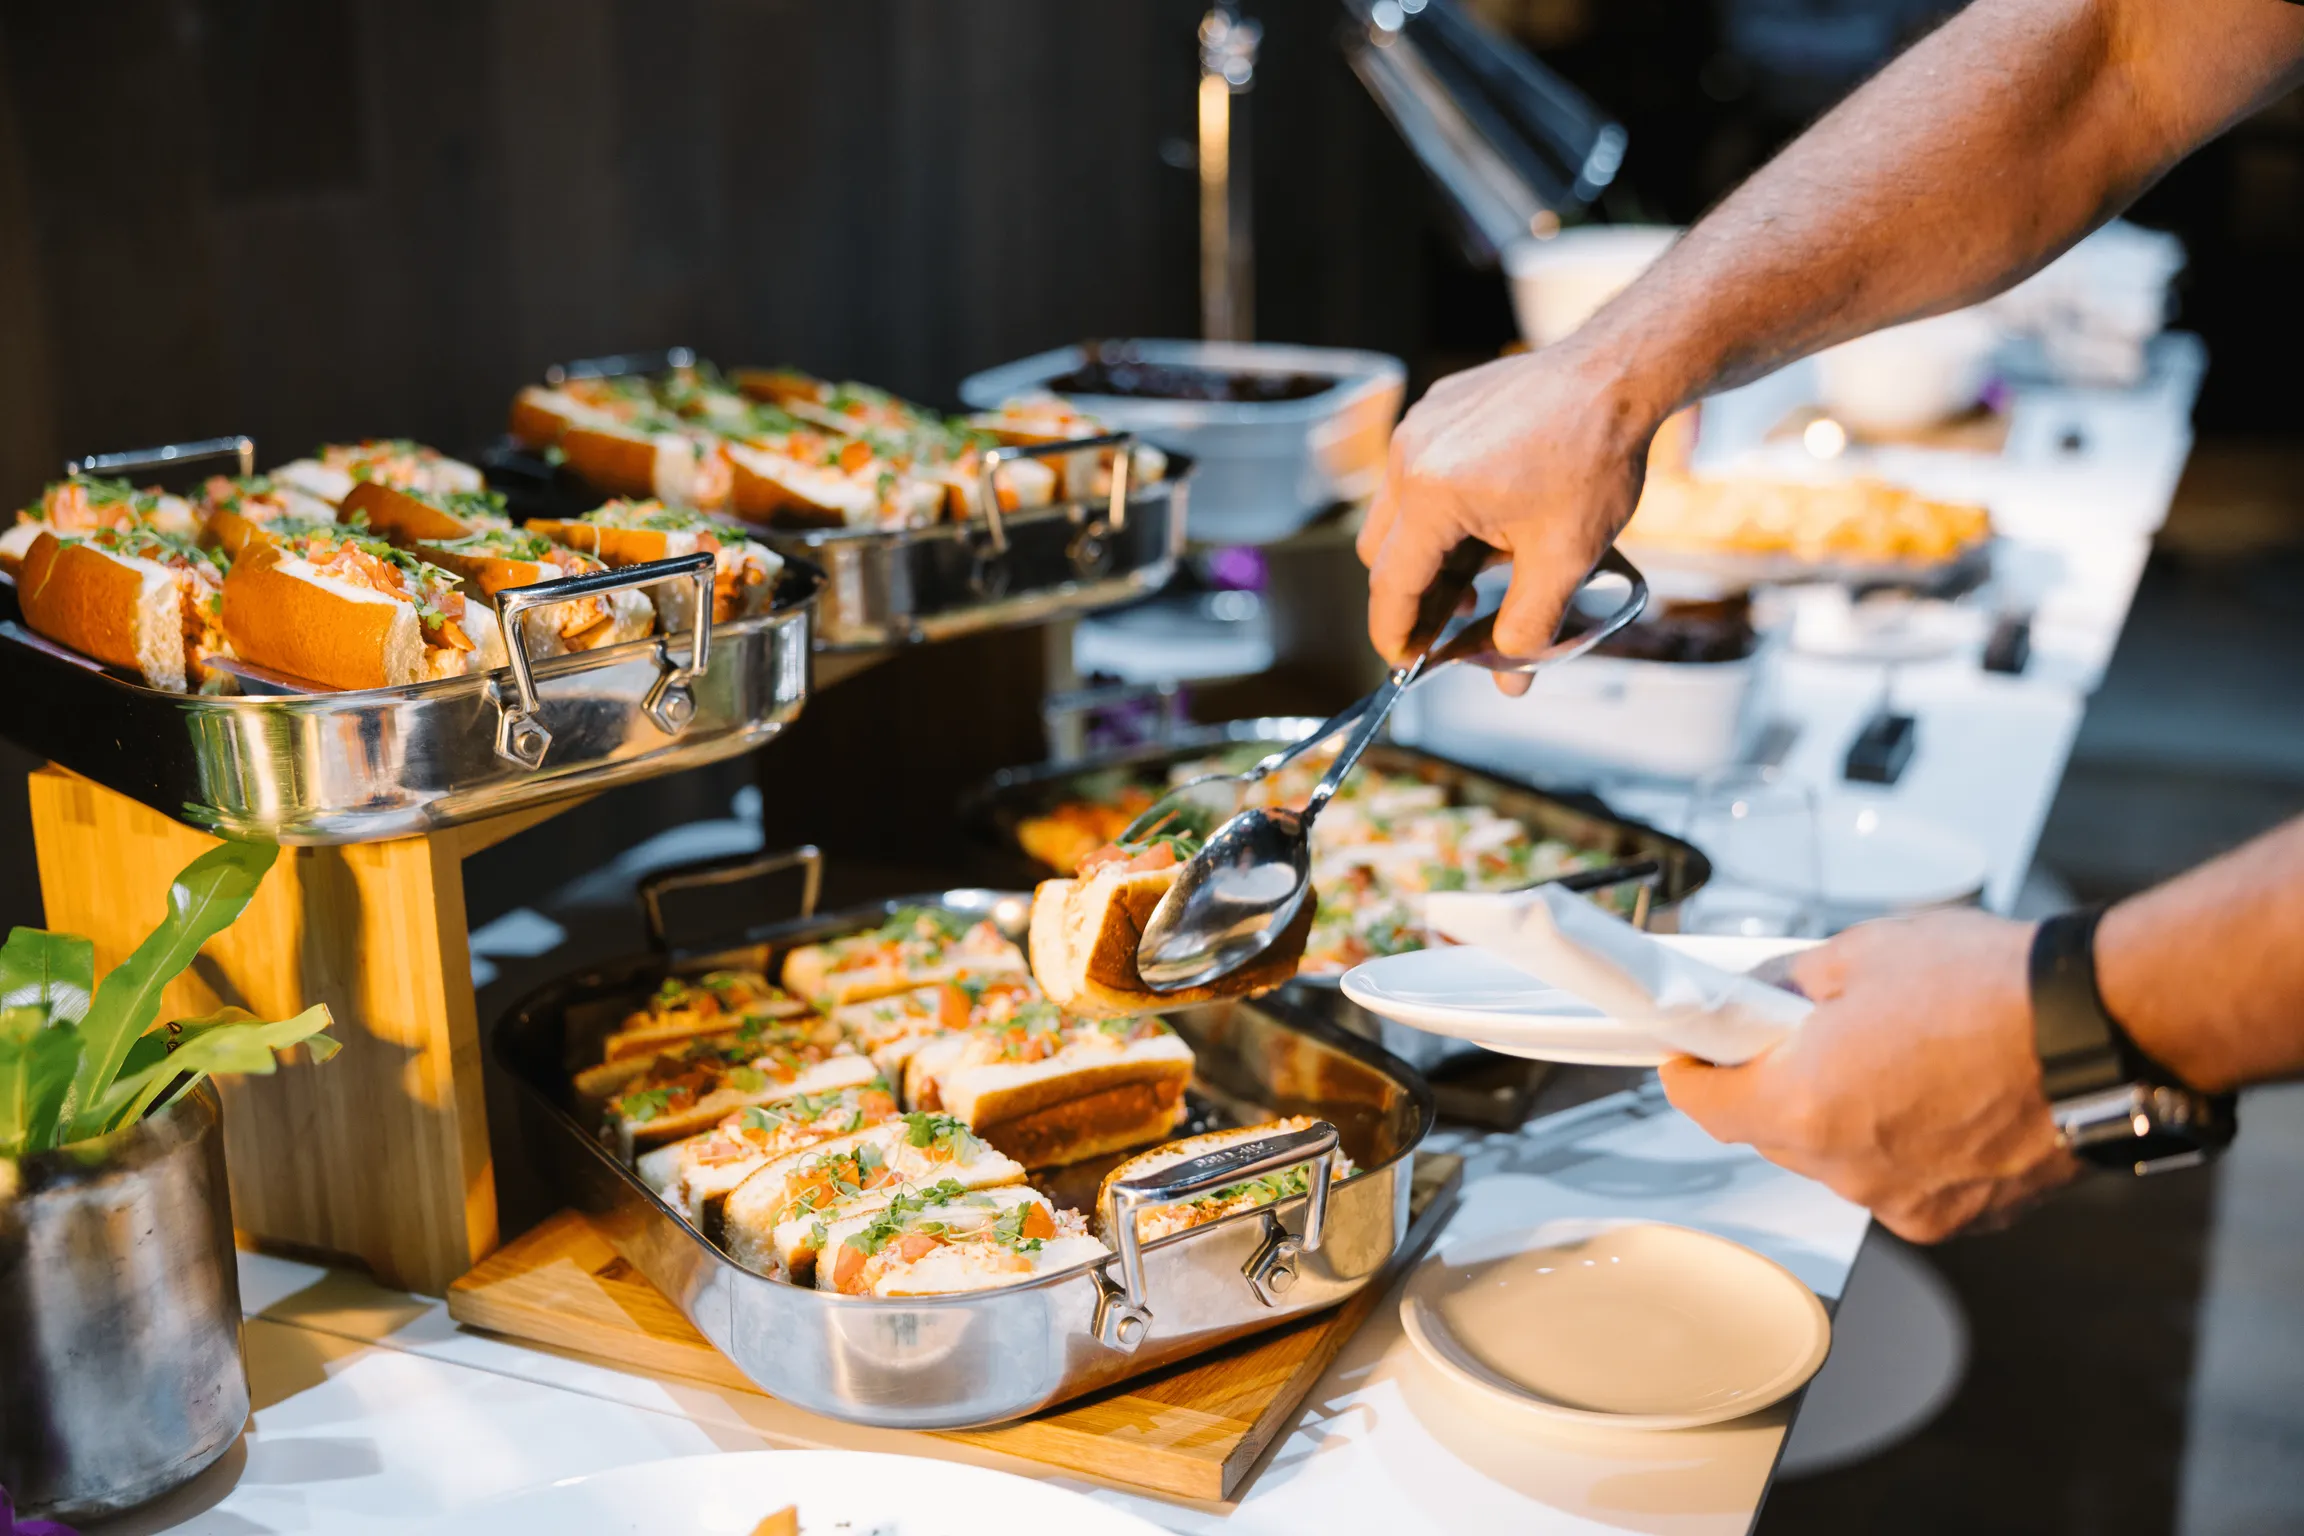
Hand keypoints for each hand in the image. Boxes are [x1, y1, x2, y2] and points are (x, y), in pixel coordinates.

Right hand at [1357, 341, 1663, 692]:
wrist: (1618, 374)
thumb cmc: (1595, 455)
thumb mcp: (1566, 558)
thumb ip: (1529, 624)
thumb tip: (1508, 673)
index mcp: (1432, 494)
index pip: (1391, 584)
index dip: (1395, 632)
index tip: (1404, 661)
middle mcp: (1411, 455)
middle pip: (1381, 551)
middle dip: (1411, 594)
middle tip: (1449, 624)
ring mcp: (1420, 426)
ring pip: (1397, 512)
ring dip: (1427, 551)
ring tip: (1479, 571)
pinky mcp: (1437, 409)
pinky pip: (1417, 472)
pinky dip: (1440, 508)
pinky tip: (1489, 520)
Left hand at [1660, 909, 2080, 1242]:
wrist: (2103, 1031)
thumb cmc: (1991, 986)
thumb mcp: (1862, 952)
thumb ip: (1790, 983)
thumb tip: (1760, 994)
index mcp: (1804, 1104)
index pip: (1708, 1106)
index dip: (1691, 1075)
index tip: (1685, 1057)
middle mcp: (1846, 1169)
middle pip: (1773, 1133)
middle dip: (1776, 1084)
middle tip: (1800, 1036)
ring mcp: (1903, 1201)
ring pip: (1839, 1158)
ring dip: (1845, 1115)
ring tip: (1894, 1056)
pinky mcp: (1959, 1217)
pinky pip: (1900, 1180)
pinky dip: (1904, 1144)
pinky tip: (1941, 1094)